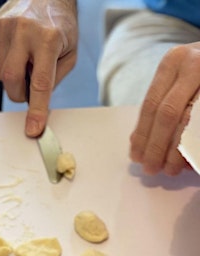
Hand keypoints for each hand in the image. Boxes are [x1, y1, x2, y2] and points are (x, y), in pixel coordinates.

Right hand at [0, 0, 77, 136]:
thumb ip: (54, 78)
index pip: (41, 83)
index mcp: (49, 38)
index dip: (36, 109)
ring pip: (0, 72)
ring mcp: (5, 28)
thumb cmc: (60, 24)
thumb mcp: (70, 52)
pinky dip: (6, 59)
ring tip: (26, 59)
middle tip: (28, 87)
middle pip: (11, 80)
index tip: (33, 129)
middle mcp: (25, 31)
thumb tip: (35, 101)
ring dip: (13, 75)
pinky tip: (17, 47)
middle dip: (18, 92)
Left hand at [130, 42, 199, 175]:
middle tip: (150, 168)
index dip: (142, 133)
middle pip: (168, 113)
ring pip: (191, 120)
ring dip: (178, 150)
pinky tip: (190, 160)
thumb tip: (137, 141)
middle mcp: (194, 65)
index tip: (135, 156)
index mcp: (173, 61)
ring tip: (170, 170)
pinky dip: (195, 144)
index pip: (151, 103)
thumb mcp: (180, 76)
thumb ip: (161, 103)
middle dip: (156, 145)